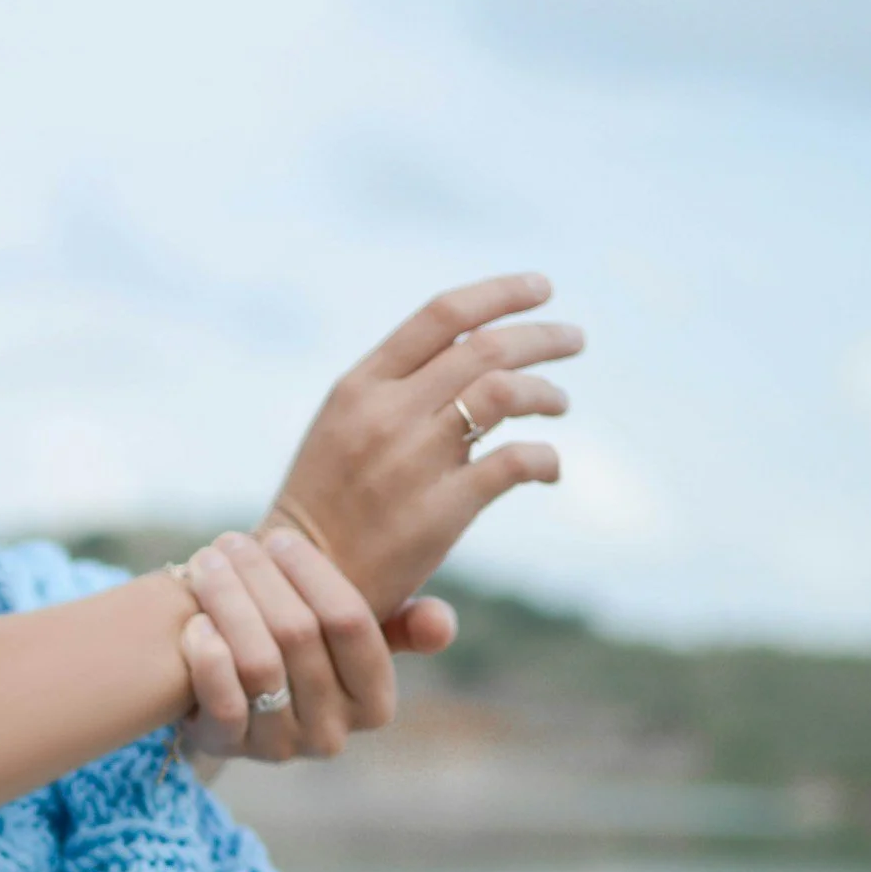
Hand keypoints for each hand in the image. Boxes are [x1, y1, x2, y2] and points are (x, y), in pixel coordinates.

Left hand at [172, 530, 456, 762]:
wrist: (230, 687)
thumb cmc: (300, 644)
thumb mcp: (350, 635)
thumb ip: (402, 624)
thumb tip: (441, 623)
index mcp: (375, 702)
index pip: (353, 624)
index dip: (313, 573)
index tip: (280, 537)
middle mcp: (333, 733)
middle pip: (298, 635)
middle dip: (260, 576)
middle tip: (230, 541)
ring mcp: (280, 746)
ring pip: (258, 662)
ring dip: (227, 601)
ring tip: (206, 562)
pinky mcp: (229, 750)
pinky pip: (222, 701)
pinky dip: (207, 654)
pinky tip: (194, 619)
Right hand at [265, 275, 578, 614]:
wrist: (296, 584)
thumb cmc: (327, 502)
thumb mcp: (343, 425)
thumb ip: (400, 386)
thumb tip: (477, 351)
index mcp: (359, 386)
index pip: (441, 315)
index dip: (500, 294)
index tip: (543, 288)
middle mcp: (385, 413)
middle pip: (486, 348)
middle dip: (543, 338)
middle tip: (574, 340)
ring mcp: (412, 461)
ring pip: (506, 393)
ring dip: (547, 392)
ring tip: (560, 403)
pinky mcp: (439, 512)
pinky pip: (515, 462)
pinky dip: (546, 458)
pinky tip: (550, 468)